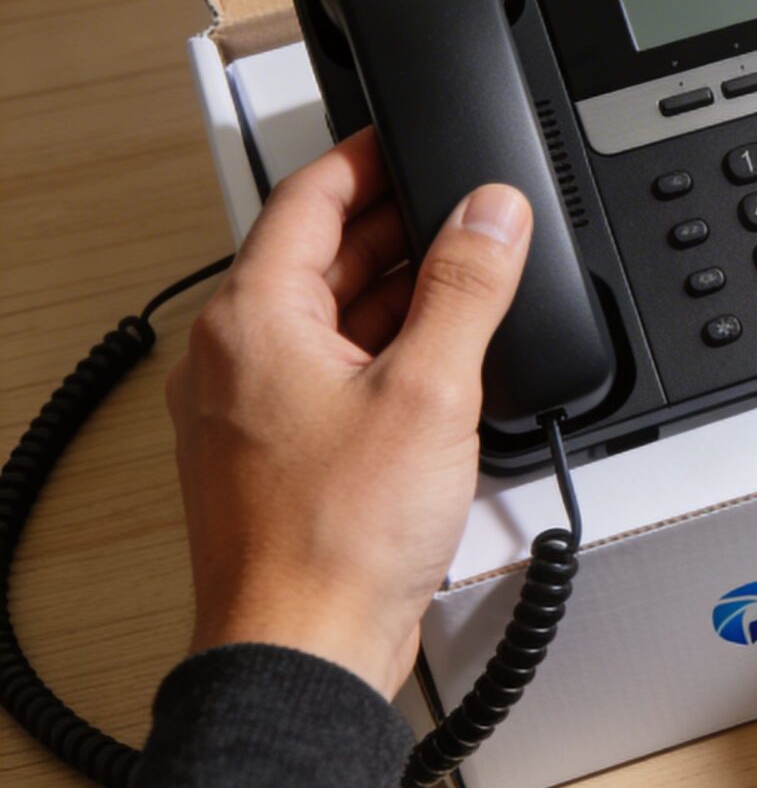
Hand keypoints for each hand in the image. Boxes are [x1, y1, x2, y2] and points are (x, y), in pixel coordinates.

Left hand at [166, 131, 531, 696]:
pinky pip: (333, 377)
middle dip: (398, 229)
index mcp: (251, 320)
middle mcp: (233, 360)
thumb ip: (467, 286)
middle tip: (470, 210)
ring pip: (328, 321)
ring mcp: (249, 413)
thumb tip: (492, 213)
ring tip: (474, 286)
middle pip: (317, 258)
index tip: (412, 136)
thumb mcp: (431, 388)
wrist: (304, 650)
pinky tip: (444, 371)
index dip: (368, 158)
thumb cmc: (336, 536)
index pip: (307, 197)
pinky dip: (388, 356)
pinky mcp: (277, 459)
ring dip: (399, 296)